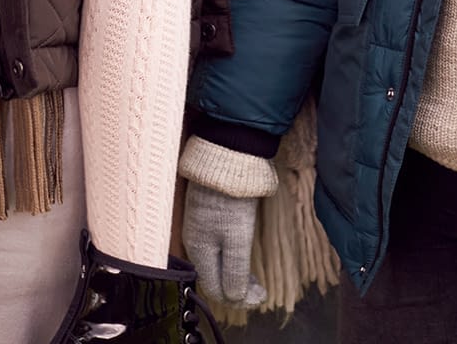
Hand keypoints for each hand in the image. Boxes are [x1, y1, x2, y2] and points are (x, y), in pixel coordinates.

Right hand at [182, 182, 265, 307]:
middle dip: (236, 288)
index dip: (238, 300)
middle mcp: (194, 241)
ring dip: (234, 273)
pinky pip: (215, 245)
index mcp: (198, 251)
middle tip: (260, 290)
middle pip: (213, 276)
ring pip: (214, 261)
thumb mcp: (236, 240)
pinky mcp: (206, 210)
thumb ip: (234, 272)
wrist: (226, 156)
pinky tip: (240, 252)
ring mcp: (199, 224)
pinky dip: (229, 256)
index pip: (214, 289)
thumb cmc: (232, 201)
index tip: (261, 297)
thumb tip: (236, 299)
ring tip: (253, 276)